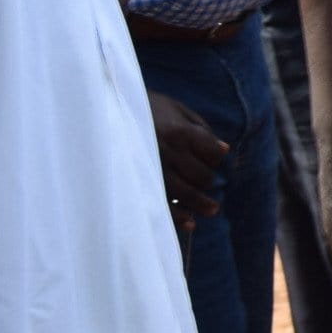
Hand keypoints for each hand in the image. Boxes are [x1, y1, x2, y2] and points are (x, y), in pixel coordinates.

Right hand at [147, 92, 224, 246]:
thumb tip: (224, 150)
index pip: (213, 152)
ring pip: (187, 193)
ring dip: (201, 204)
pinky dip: (178, 218)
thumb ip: (201, 128)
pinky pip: (163, 205)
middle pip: (202, 175)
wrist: (107, 111)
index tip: (212, 157)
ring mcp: (155, 170)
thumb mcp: (177, 109)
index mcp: (181, 132)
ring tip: (212, 210)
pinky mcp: (140, 184)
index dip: (216, 156)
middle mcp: (170, 153)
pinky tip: (190, 223)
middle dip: (208, 179)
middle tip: (205, 180)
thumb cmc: (148, 110)